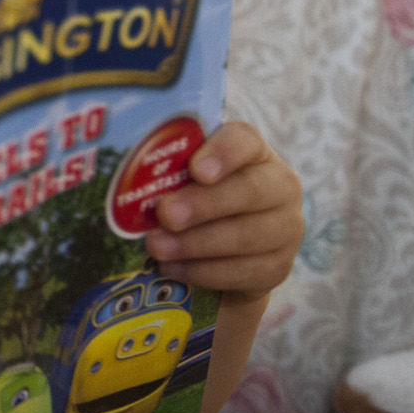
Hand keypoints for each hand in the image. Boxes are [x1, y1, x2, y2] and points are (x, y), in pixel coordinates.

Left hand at [144, 121, 303, 304]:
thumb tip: (128, 182)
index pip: (245, 140)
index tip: (196, 170)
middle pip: (249, 191)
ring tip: (156, 247)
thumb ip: (169, 174)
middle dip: (203, 204)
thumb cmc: (194, 200)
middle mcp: (278, 185)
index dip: (223, 153)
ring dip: (196, 243)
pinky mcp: (277, 267)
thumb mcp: (183, 181)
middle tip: (165, 214)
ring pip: (246, 236)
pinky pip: (244, 271)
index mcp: (252, 152)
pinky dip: (203, 271)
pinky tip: (173, 268)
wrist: (224, 253)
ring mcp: (285, 228)